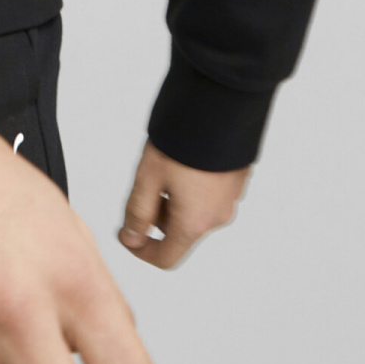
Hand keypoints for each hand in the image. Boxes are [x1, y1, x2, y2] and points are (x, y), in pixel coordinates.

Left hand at [117, 141, 251, 268]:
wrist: (223, 105)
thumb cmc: (184, 139)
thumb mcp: (148, 176)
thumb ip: (137, 213)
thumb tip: (132, 239)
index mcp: (194, 223)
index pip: (165, 258)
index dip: (140, 251)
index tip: (126, 232)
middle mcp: (217, 217)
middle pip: (180, 234)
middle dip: (157, 217)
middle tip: (147, 182)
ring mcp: (231, 199)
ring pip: (195, 214)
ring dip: (175, 201)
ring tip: (167, 165)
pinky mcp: (238, 181)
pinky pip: (210, 196)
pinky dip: (193, 189)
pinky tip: (186, 160)